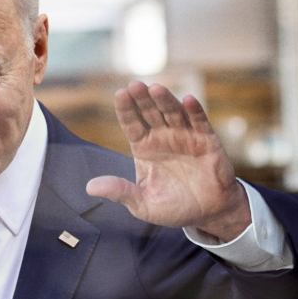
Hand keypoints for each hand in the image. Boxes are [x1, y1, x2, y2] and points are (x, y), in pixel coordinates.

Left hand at [85, 81, 251, 241]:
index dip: (126, 110)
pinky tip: (188, 100)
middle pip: (150, 113)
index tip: (119, 94)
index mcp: (144, 148)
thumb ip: (120, 192)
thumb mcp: (141, 204)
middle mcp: (163, 138)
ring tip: (156, 89)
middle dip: (142, 99)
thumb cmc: (173, 206)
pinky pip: (200, 123)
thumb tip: (90, 187)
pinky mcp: (207, 142)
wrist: (207, 213)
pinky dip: (195, 111)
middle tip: (134, 85)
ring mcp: (185, 137)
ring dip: (166, 100)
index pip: (132, 124)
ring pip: (174, 113)